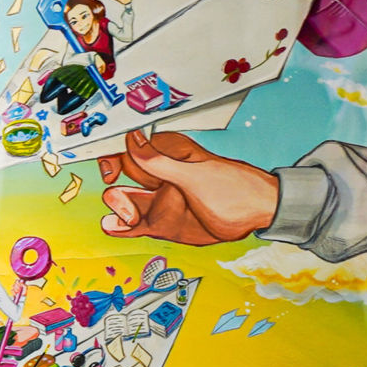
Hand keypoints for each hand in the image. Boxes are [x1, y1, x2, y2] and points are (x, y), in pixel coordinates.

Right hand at [96, 130, 279, 245]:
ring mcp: (160, 200)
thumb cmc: (232, 188)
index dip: (114, 160)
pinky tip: (114, 227)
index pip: (128, 151)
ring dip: (118, 210)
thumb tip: (131, 138)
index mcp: (166, 154)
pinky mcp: (163, 222)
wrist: (255, 215)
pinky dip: (122, 226)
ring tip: (126, 221)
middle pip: (122, 177)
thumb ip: (159, 161)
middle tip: (130, 207)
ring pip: (126, 202)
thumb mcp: (193, 175)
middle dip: (118, 191)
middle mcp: (159, 176)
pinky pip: (136, 224)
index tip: (111, 172)